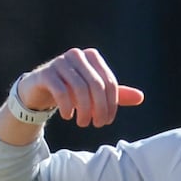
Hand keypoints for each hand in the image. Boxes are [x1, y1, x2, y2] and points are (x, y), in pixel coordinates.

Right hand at [18, 48, 144, 127]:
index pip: (109, 82)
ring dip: (84, 111)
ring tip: (83, 123)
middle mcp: (77, 55)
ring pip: (79, 89)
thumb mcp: (95, 92)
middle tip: (97, 125)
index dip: (112, 104)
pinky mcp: (46, 73)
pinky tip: (69, 116)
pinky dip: (68, 107)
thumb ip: (116, 94)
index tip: (107, 121)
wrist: (39, 88)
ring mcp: (60, 62)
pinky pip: (61, 91)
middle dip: (99, 109)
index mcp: (92, 57)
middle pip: (96, 85)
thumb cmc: (71, 89)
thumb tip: (141, 98)